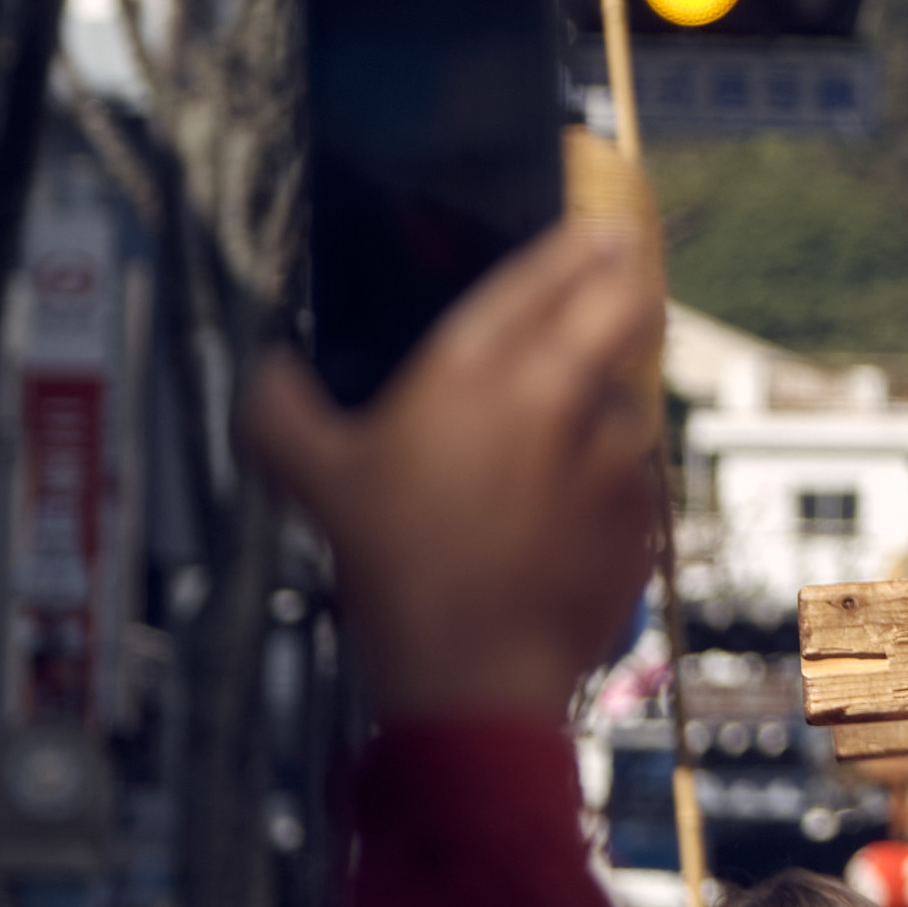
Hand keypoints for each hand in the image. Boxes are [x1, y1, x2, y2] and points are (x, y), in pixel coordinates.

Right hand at [243, 224, 665, 720]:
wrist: (473, 676)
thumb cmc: (399, 576)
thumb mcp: (314, 483)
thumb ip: (281, 412)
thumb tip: (265, 373)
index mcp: (477, 371)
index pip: (548, 272)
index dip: (579, 243)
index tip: (595, 230)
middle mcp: (557, 395)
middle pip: (626, 302)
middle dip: (626, 285)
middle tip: (617, 284)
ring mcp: (613, 452)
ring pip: (630, 394)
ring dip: (605, 404)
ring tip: (560, 443)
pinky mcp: (642, 506)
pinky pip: (635, 474)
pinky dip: (611, 480)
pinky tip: (567, 511)